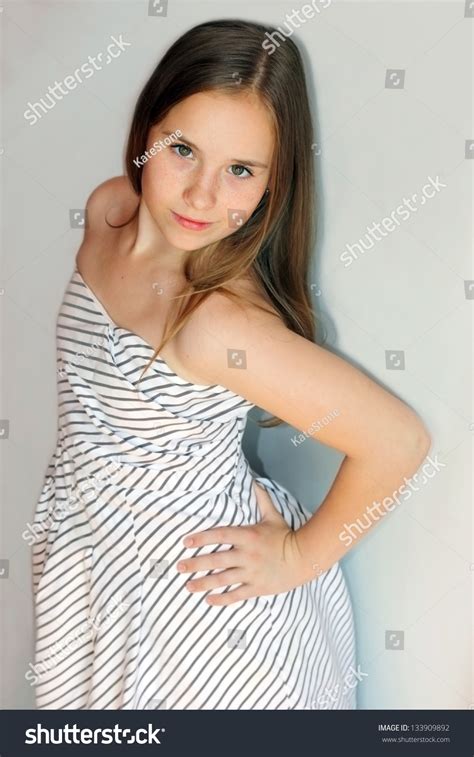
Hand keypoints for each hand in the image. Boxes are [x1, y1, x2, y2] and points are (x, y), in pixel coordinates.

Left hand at [177, 482, 306, 605]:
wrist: (304, 557)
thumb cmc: (286, 536)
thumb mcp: (273, 516)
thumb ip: (262, 499)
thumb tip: (254, 481)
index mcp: (248, 536)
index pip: (220, 535)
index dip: (201, 538)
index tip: (186, 542)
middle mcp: (247, 555)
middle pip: (216, 560)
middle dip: (196, 564)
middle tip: (179, 567)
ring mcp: (251, 573)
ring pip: (223, 579)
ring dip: (203, 583)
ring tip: (188, 586)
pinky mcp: (257, 588)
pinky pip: (236, 594)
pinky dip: (222, 599)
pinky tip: (208, 600)